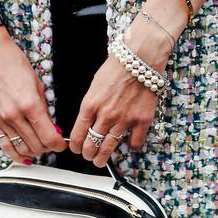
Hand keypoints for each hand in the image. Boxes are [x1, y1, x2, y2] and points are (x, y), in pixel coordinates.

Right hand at [0, 27, 68, 164]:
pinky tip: (25, 157)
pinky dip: (16, 154)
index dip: (59, 144)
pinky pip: (5, 146)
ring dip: (34, 151)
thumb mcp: (37, 83)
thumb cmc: (13, 63)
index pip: (49, 137)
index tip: (62, 143)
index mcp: (30, 104)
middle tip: (53, 142)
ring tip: (41, 146)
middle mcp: (14, 115)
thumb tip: (52, 127)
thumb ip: (44, 108)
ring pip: (22, 148)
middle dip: (48, 147)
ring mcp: (1, 120)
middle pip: (37, 145)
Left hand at [69, 41, 165, 168]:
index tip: (76, 149)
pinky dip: (132, 146)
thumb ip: (91, 104)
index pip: (78, 133)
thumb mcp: (94, 84)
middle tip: (88, 156)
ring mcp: (124, 119)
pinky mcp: (142, 120)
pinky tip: (129, 145)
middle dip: (88, 154)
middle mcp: (106, 114)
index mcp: (90, 104)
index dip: (75, 145)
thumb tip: (88, 120)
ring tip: (100, 161)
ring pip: (110, 147)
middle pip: (92, 144)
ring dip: (103, 157)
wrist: (140, 57)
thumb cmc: (116, 66)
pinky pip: (135, 142)